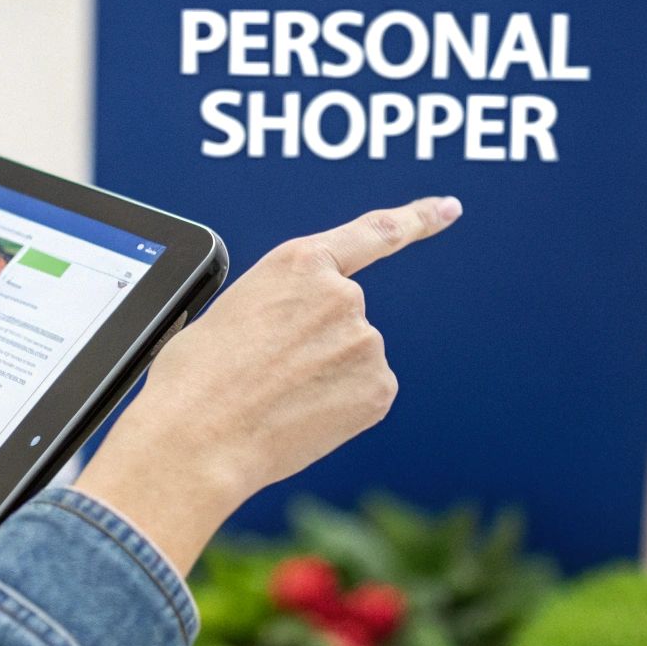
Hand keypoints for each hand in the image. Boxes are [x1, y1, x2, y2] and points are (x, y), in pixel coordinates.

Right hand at [74, 196, 461, 574]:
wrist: (199, 436)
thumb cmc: (197, 377)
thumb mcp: (234, 311)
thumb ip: (282, 305)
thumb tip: (301, 339)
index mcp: (298, 262)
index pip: (374, 233)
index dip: (417, 219)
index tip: (449, 209)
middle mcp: (342, 294)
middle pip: (343, 318)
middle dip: (315, 345)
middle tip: (266, 373)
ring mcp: (366, 341)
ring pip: (352, 359)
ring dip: (324, 378)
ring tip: (273, 397)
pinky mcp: (379, 388)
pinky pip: (364, 393)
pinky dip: (337, 407)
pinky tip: (300, 417)